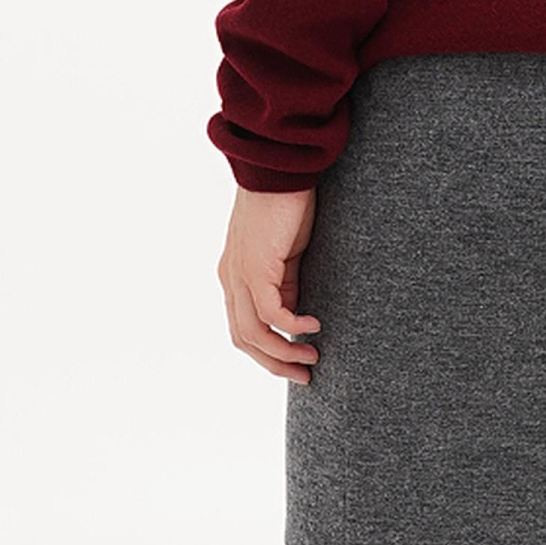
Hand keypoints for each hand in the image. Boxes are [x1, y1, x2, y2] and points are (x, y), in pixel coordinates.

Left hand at [219, 184, 322, 381]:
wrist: (280, 169)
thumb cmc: (287, 204)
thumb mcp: (287, 254)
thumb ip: (287, 283)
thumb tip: (299, 315)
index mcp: (235, 276)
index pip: (243, 329)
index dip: (268, 353)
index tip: (297, 364)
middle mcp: (231, 278)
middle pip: (243, 339)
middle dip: (275, 363)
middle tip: (305, 375)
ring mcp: (239, 274)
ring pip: (253, 333)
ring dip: (284, 352)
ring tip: (313, 358)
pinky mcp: (255, 268)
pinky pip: (270, 313)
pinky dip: (292, 327)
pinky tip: (314, 326)